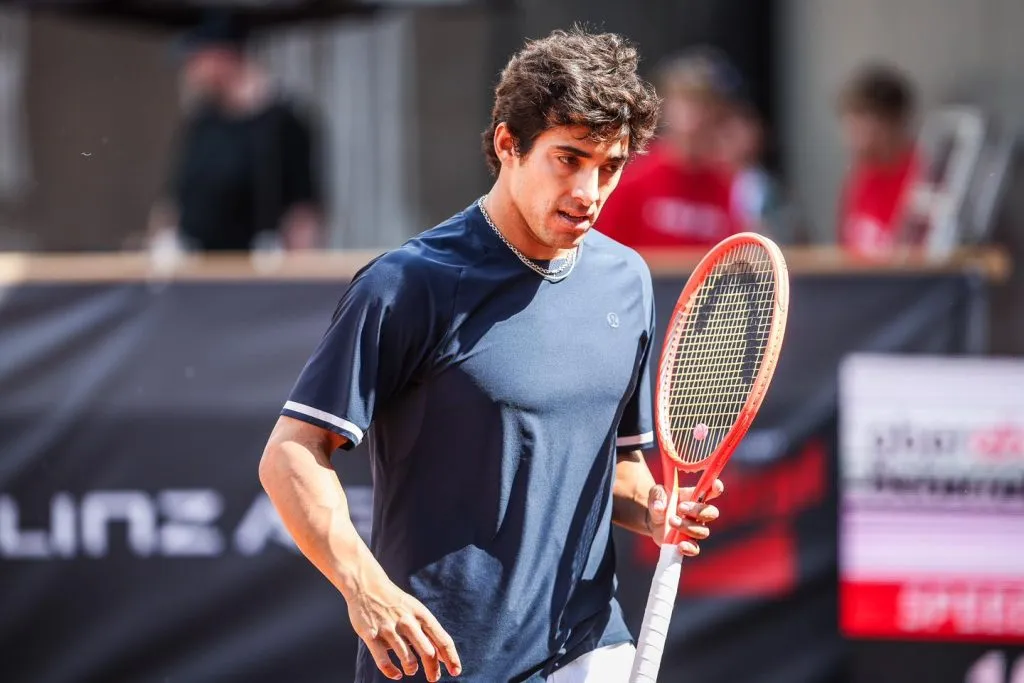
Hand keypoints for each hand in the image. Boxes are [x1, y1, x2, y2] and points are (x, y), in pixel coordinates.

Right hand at [347, 572, 461, 680]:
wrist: (366, 585)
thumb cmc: (396, 603)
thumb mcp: (416, 611)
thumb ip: (428, 632)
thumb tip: (443, 658)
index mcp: (422, 615)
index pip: (442, 640)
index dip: (452, 658)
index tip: (456, 672)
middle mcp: (408, 622)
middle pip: (428, 652)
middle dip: (433, 670)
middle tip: (434, 679)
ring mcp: (389, 629)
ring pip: (408, 659)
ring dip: (412, 669)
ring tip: (411, 670)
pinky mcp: (371, 635)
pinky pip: (384, 661)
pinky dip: (392, 672)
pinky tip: (396, 674)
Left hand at [646, 478, 723, 556]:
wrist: (652, 519)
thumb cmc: (659, 501)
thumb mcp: (656, 493)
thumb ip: (658, 496)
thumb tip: (660, 506)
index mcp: (695, 497)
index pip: (712, 491)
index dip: (717, 488)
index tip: (715, 485)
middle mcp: (699, 514)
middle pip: (711, 513)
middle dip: (698, 511)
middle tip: (680, 508)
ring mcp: (695, 529)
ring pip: (703, 531)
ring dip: (687, 527)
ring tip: (671, 521)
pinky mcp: (688, 542)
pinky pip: (695, 549)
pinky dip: (689, 548)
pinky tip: (679, 545)